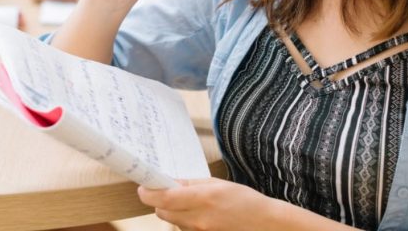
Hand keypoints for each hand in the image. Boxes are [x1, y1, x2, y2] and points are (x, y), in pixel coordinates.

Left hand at [138, 178, 276, 230]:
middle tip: (168, 191)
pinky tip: (198, 214)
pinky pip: (183, 228)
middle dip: (159, 201)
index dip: (148, 192)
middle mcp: (198, 219)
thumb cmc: (244, 200)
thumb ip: (190, 183)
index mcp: (203, 198)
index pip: (163, 198)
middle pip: (162, 212)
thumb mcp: (217, 183)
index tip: (144, 186)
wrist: (263, 224)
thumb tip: (169, 182)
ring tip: (190, 202)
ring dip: (172, 211)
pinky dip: (183, 220)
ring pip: (171, 221)